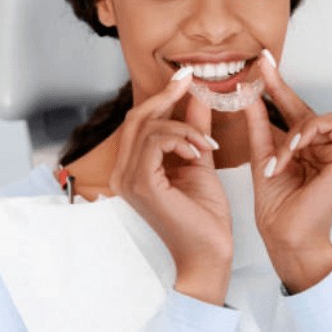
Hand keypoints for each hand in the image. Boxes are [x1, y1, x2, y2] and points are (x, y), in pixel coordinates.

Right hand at [109, 70, 232, 304]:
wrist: (209, 253)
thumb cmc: (204, 215)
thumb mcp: (199, 161)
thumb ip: (194, 129)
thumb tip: (197, 98)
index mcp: (133, 168)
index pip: (139, 123)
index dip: (161, 96)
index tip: (184, 77)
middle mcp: (122, 173)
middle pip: (137, 118)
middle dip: (165, 96)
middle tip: (189, 81)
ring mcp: (128, 179)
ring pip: (148, 127)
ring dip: (183, 126)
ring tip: (205, 143)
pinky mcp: (141, 184)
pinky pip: (156, 142)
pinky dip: (181, 138)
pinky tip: (199, 151)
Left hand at [244, 51, 331, 292]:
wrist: (285, 234)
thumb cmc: (275, 202)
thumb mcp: (262, 154)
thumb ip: (259, 123)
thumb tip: (249, 92)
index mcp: (301, 145)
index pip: (287, 109)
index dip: (275, 85)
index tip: (261, 62)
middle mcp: (320, 144)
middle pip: (301, 106)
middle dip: (279, 86)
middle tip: (263, 64)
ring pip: (315, 115)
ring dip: (292, 132)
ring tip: (279, 156)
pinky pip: (330, 124)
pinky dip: (308, 133)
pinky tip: (295, 148)